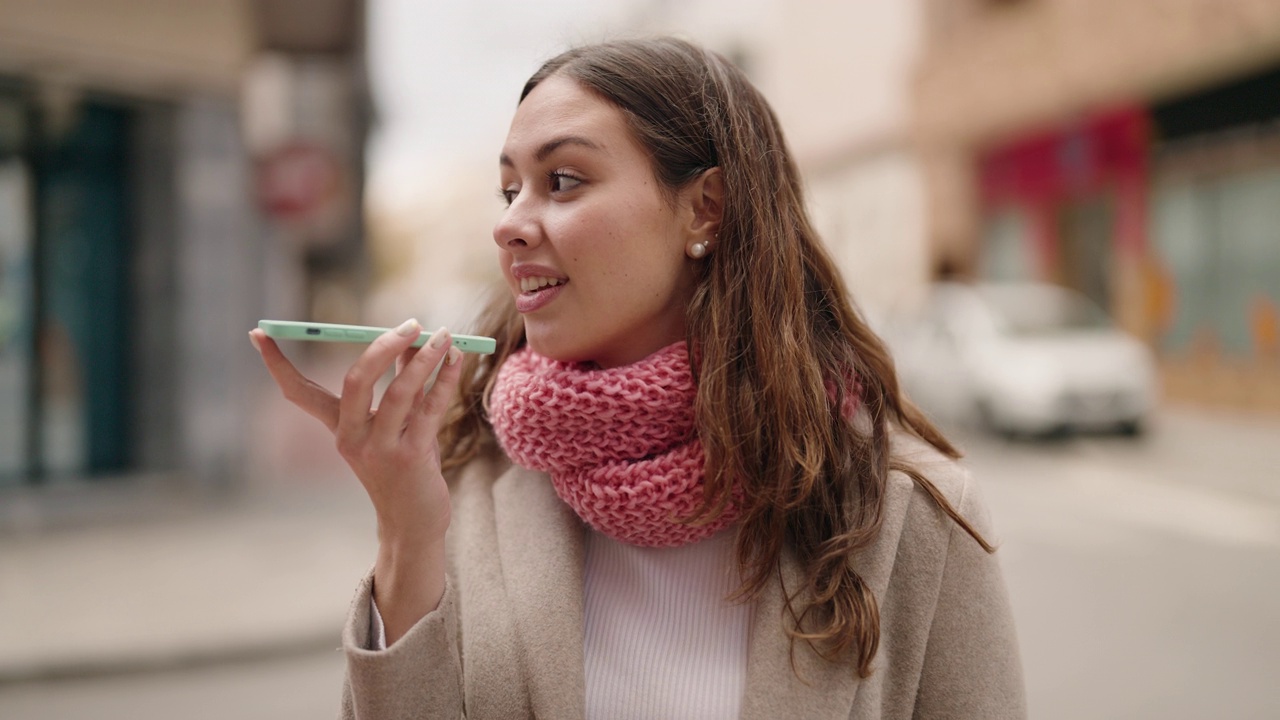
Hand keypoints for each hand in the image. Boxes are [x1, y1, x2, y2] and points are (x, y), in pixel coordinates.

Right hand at [248, 319, 461, 546]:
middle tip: (412, 322)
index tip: (258, 333)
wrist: (414, 525)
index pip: (299, 392)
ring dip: (425, 358)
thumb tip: (413, 340)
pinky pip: (430, 409)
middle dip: (381, 346)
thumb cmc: (405, 469)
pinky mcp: (410, 458)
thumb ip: (400, 384)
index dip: (277, 363)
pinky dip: (445, 380)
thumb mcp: (396, 425)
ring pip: (400, 392)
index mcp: (340, 428)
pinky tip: (457, 360)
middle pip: (356, 381)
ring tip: (444, 335)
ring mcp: (380, 449)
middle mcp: (352, 437)